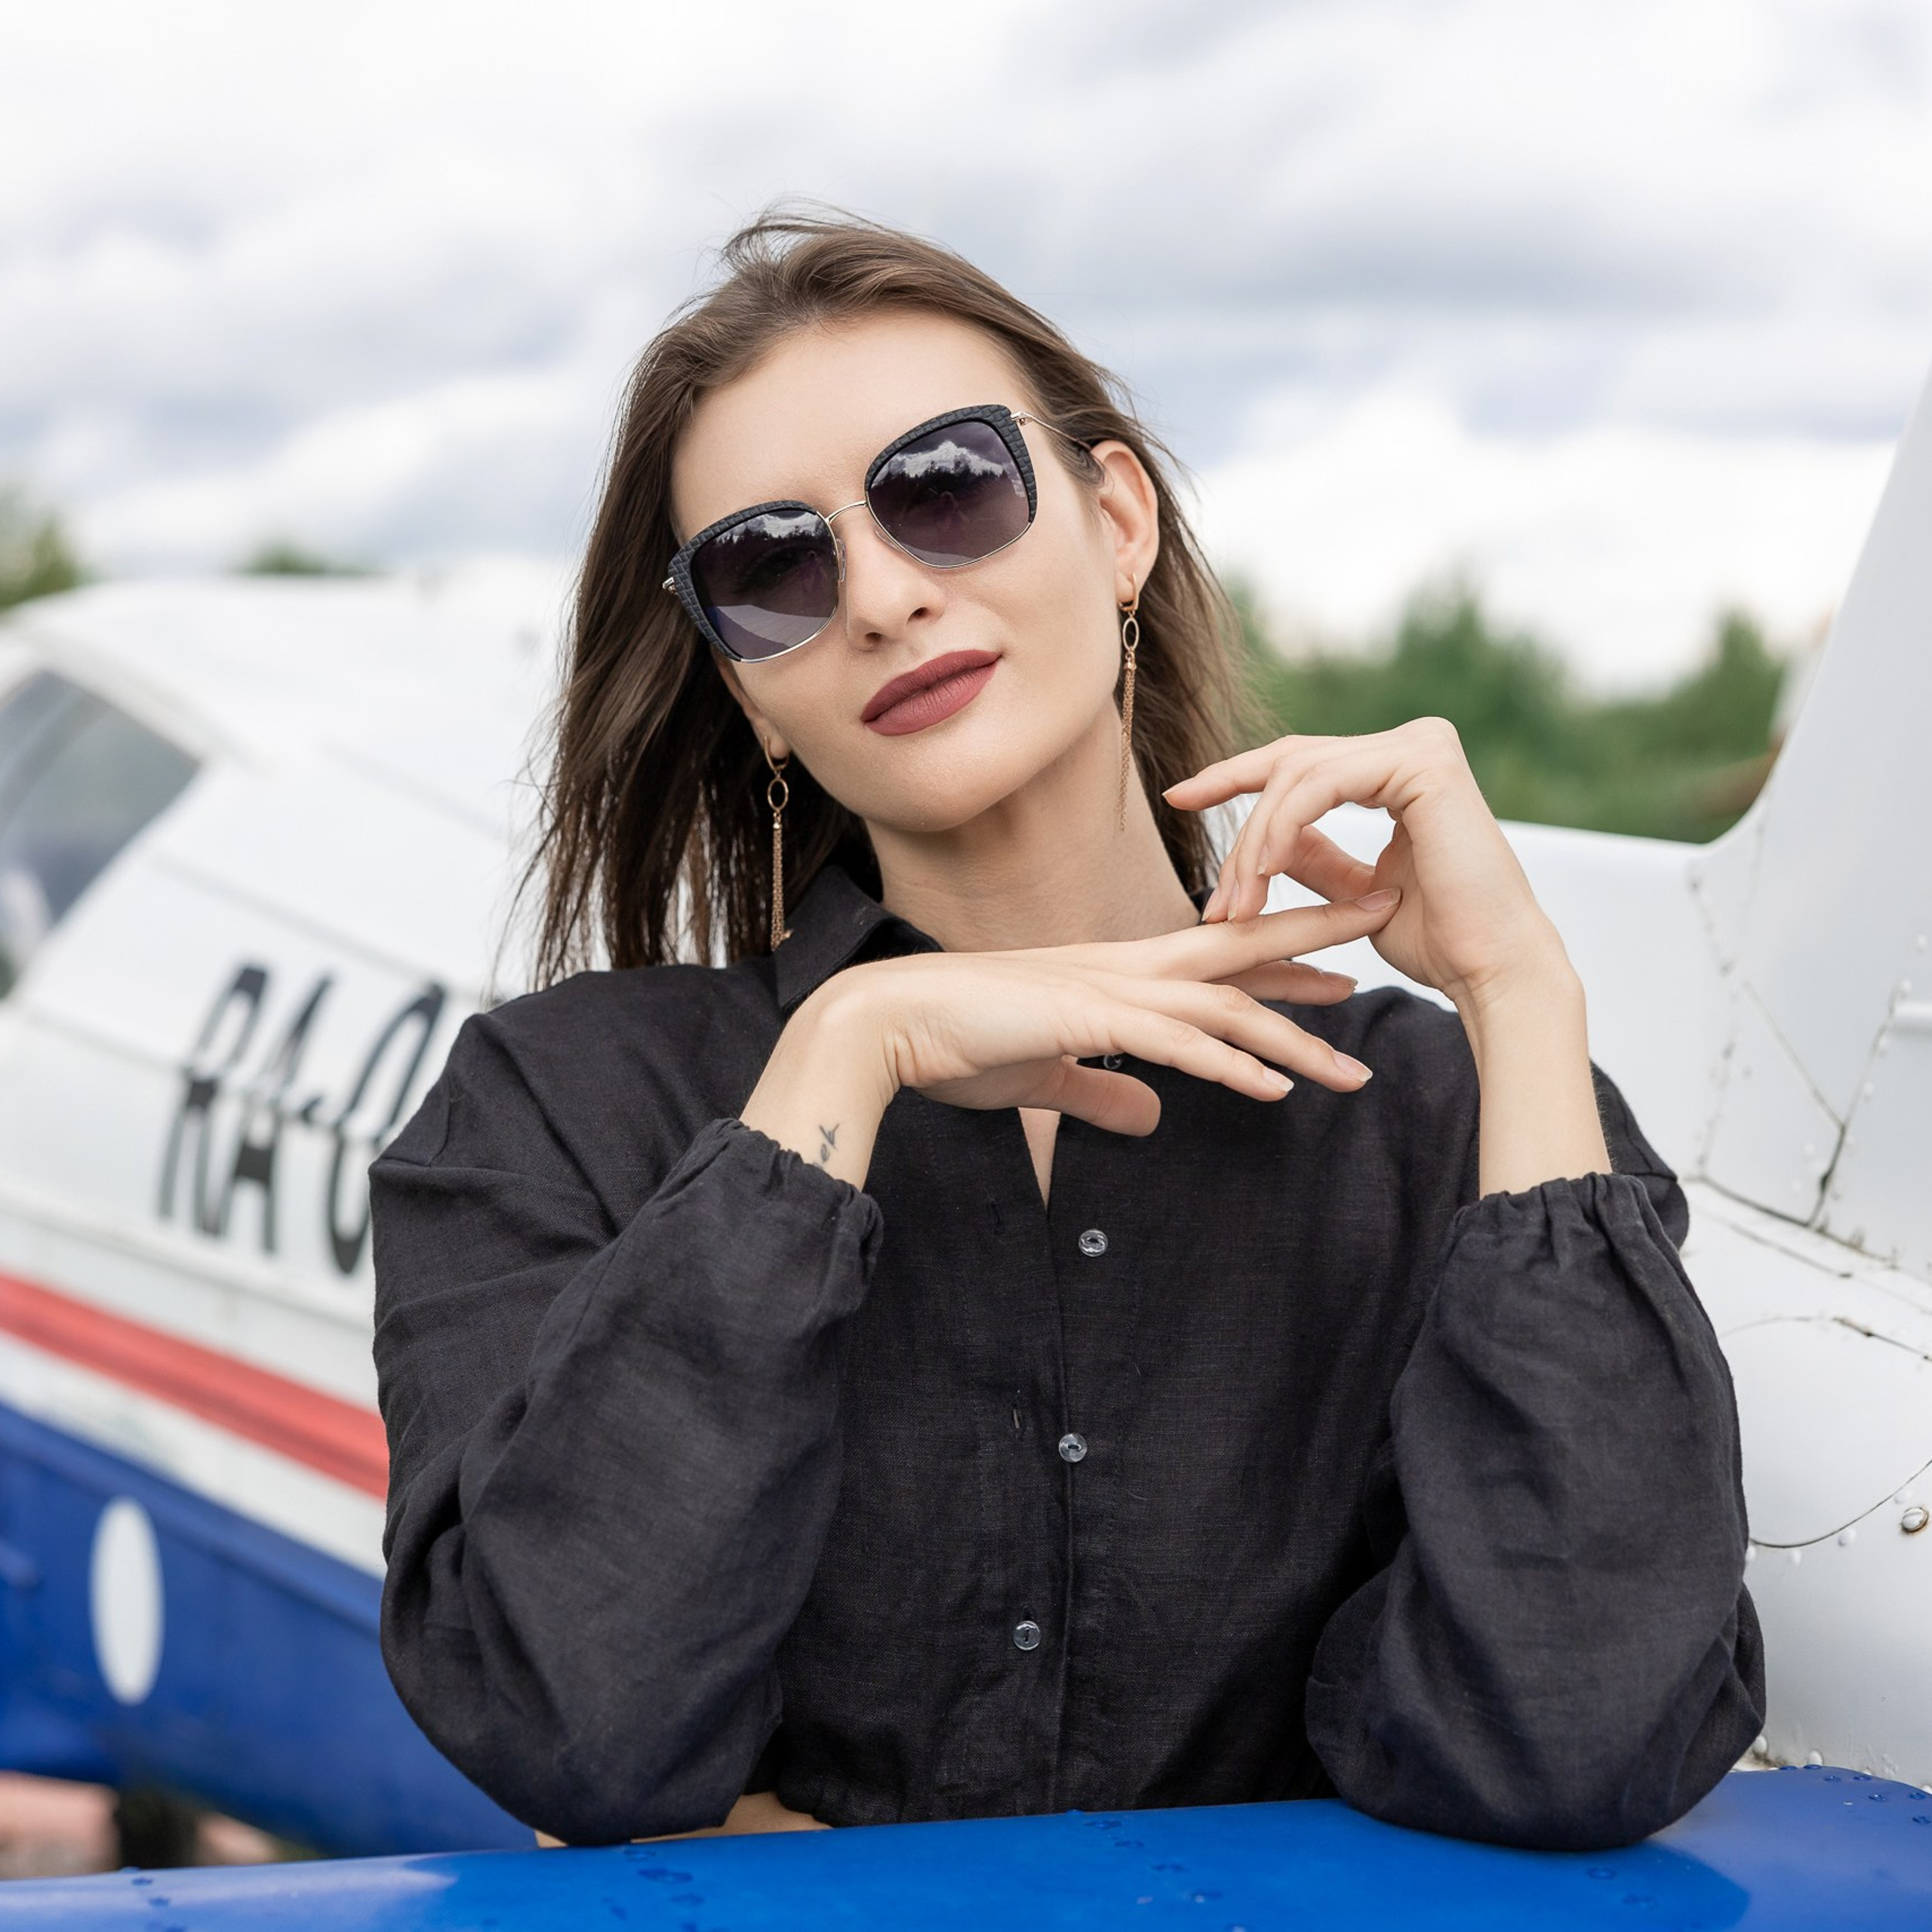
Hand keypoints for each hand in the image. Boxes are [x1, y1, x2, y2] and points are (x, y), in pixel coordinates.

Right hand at [820, 893, 1401, 1137]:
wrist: (892, 1024)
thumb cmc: (960, 1044)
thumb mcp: (1050, 1079)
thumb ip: (1104, 1091)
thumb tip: (1150, 1117)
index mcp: (1119, 974)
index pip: (1219, 961)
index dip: (1283, 961)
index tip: (1342, 971)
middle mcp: (1126, 969)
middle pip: (1242, 948)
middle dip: (1319, 935)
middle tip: (1389, 920)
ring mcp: (1110, 990)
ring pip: (1224, 1005)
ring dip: (1293, 1037)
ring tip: (1356, 1067)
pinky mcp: (1088, 1019)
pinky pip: (1176, 1043)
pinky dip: (1229, 1065)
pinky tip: (1274, 1091)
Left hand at [1162, 717, 1567, 1010]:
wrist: (1491, 970)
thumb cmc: (1437, 941)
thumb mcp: (1352, 894)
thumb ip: (1312, 856)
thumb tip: (1264, 841)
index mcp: (1398, 769)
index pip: (1298, 762)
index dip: (1232, 777)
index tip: (1178, 798)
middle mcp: (1413, 744)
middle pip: (1289, 766)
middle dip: (1238, 829)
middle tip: (1212, 899)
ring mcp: (1421, 745)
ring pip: (1296, 776)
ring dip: (1255, 844)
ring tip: (1237, 907)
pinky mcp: (1424, 762)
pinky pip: (1321, 785)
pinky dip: (1281, 828)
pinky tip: (1264, 873)